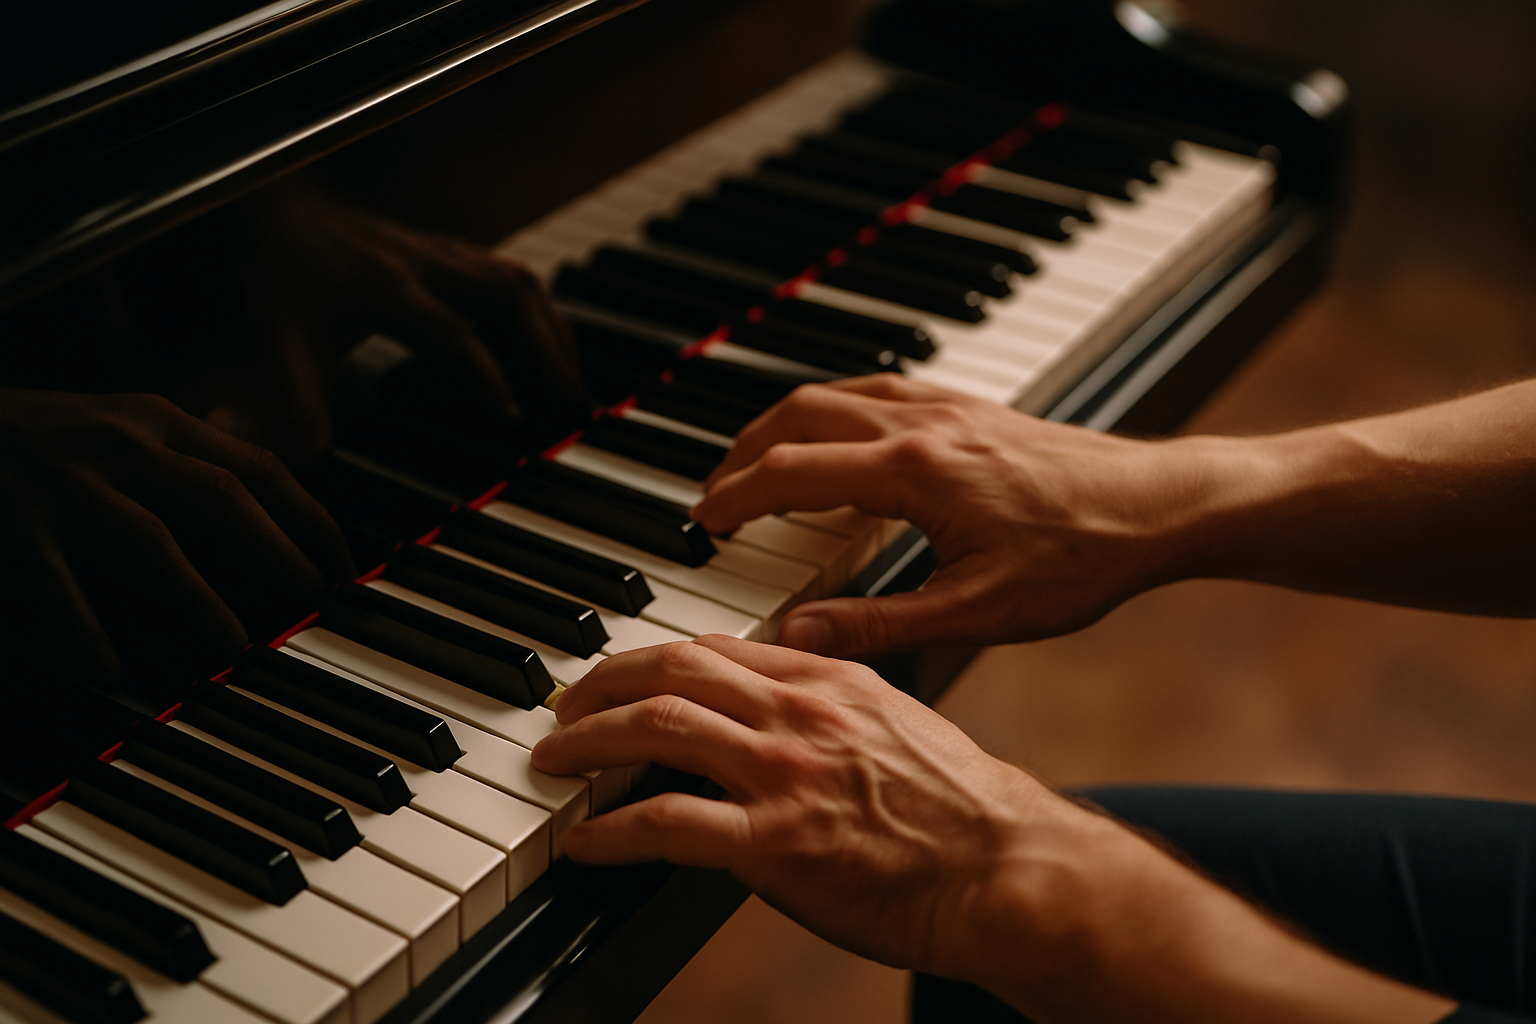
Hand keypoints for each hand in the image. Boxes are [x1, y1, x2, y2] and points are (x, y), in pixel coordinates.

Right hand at [0, 389, 354, 684]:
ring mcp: (66, 484)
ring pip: (148, 543)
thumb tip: (270, 510)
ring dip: (198, 599)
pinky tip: (107, 668)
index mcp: (159, 421)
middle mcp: (121, 445)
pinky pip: (53, 582)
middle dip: (277, 552)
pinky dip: (80, 625)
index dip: (310, 519)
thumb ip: (190, 461)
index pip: (259, 467)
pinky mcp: (12, 525)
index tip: (344, 565)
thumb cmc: (40, 432)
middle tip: (316, 604)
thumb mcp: (125, 426)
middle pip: (221, 498)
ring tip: (234, 647)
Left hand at [212, 176, 590, 459]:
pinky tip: (540, 351)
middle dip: (547, 348)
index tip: (514, 421)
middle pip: (507, 292)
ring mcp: (438, 254)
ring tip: (572, 380)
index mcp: (384, 288)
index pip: (452, 334)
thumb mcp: (275, 344)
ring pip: (515, 280)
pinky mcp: (445, 254)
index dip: (486, 378)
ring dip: (551, 329)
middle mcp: (421, 263)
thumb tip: (303, 461)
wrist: (273, 208)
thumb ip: (292, 406)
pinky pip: (505, 278)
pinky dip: (533, 315)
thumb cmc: (279, 275)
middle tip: (573, 401)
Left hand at [532, 635, 1455, 1023]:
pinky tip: (584, 841)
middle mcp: (799, 710)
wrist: (1007, 868)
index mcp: (827, 675)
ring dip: (588, 742)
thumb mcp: (893, 720)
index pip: (713, 645)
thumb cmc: (959, 806)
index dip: (648, 657)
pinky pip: (667, 823)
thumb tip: (765, 700)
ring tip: (554, 759)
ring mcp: (785, 774)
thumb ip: (824, 702)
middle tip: (563, 707)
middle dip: (600, 683)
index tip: (615, 674)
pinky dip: (611, 829)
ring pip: (656, 728)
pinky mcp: (776, 844)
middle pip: (670, 670)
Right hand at [691, 375, 1216, 656]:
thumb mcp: (980, 611)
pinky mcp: (971, 407)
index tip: (702, 520)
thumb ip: (882, 623)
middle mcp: (922, 424)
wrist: (1161, 506)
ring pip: (836, 394)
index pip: (791, 471)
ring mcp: (948, 408)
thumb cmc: (1083, 558)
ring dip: (784, 425)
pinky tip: (839, 435)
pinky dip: (834, 409)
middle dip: (744, 453)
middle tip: (716, 495)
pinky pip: (878, 389)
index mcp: (913, 472)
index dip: (736, 496)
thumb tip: (800, 636)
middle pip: (799, 416)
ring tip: (758, 466)